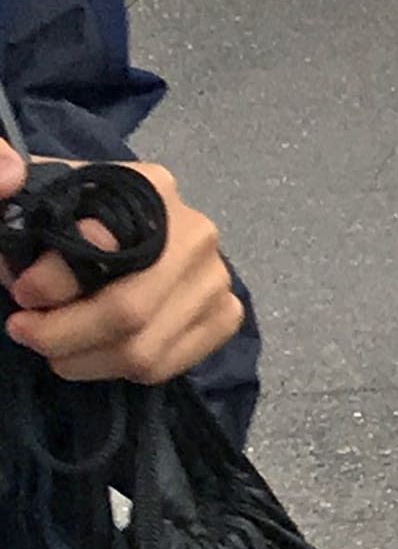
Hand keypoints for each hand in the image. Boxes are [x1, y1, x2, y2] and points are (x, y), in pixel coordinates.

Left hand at [0, 151, 243, 385]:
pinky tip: (96, 351)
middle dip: (62, 334)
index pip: (105, 246)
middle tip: (27, 330)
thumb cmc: (63, 219)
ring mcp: (216, 276)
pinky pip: (167, 366)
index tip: (21, 294)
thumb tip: (6, 177)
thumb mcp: (30, 194)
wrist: (110, 237)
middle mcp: (196, 231)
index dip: (53, 282)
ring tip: (56, 344)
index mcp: (149, 189)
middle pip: (128, 311)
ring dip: (82, 360)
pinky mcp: (225, 313)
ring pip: (144, 350)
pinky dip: (117, 371)